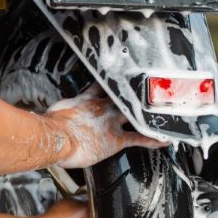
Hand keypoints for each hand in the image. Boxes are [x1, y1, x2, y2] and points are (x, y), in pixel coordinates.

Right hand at [45, 86, 168, 168]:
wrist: (57, 139)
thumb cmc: (52, 128)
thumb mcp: (55, 112)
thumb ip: (62, 111)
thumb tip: (56, 114)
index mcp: (87, 99)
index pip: (102, 86)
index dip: (111, 83)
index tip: (118, 77)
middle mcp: (102, 107)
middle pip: (124, 96)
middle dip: (134, 95)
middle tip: (148, 90)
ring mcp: (111, 122)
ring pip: (135, 114)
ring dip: (147, 114)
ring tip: (162, 111)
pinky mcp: (117, 139)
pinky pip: (139, 138)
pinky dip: (152, 139)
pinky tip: (164, 139)